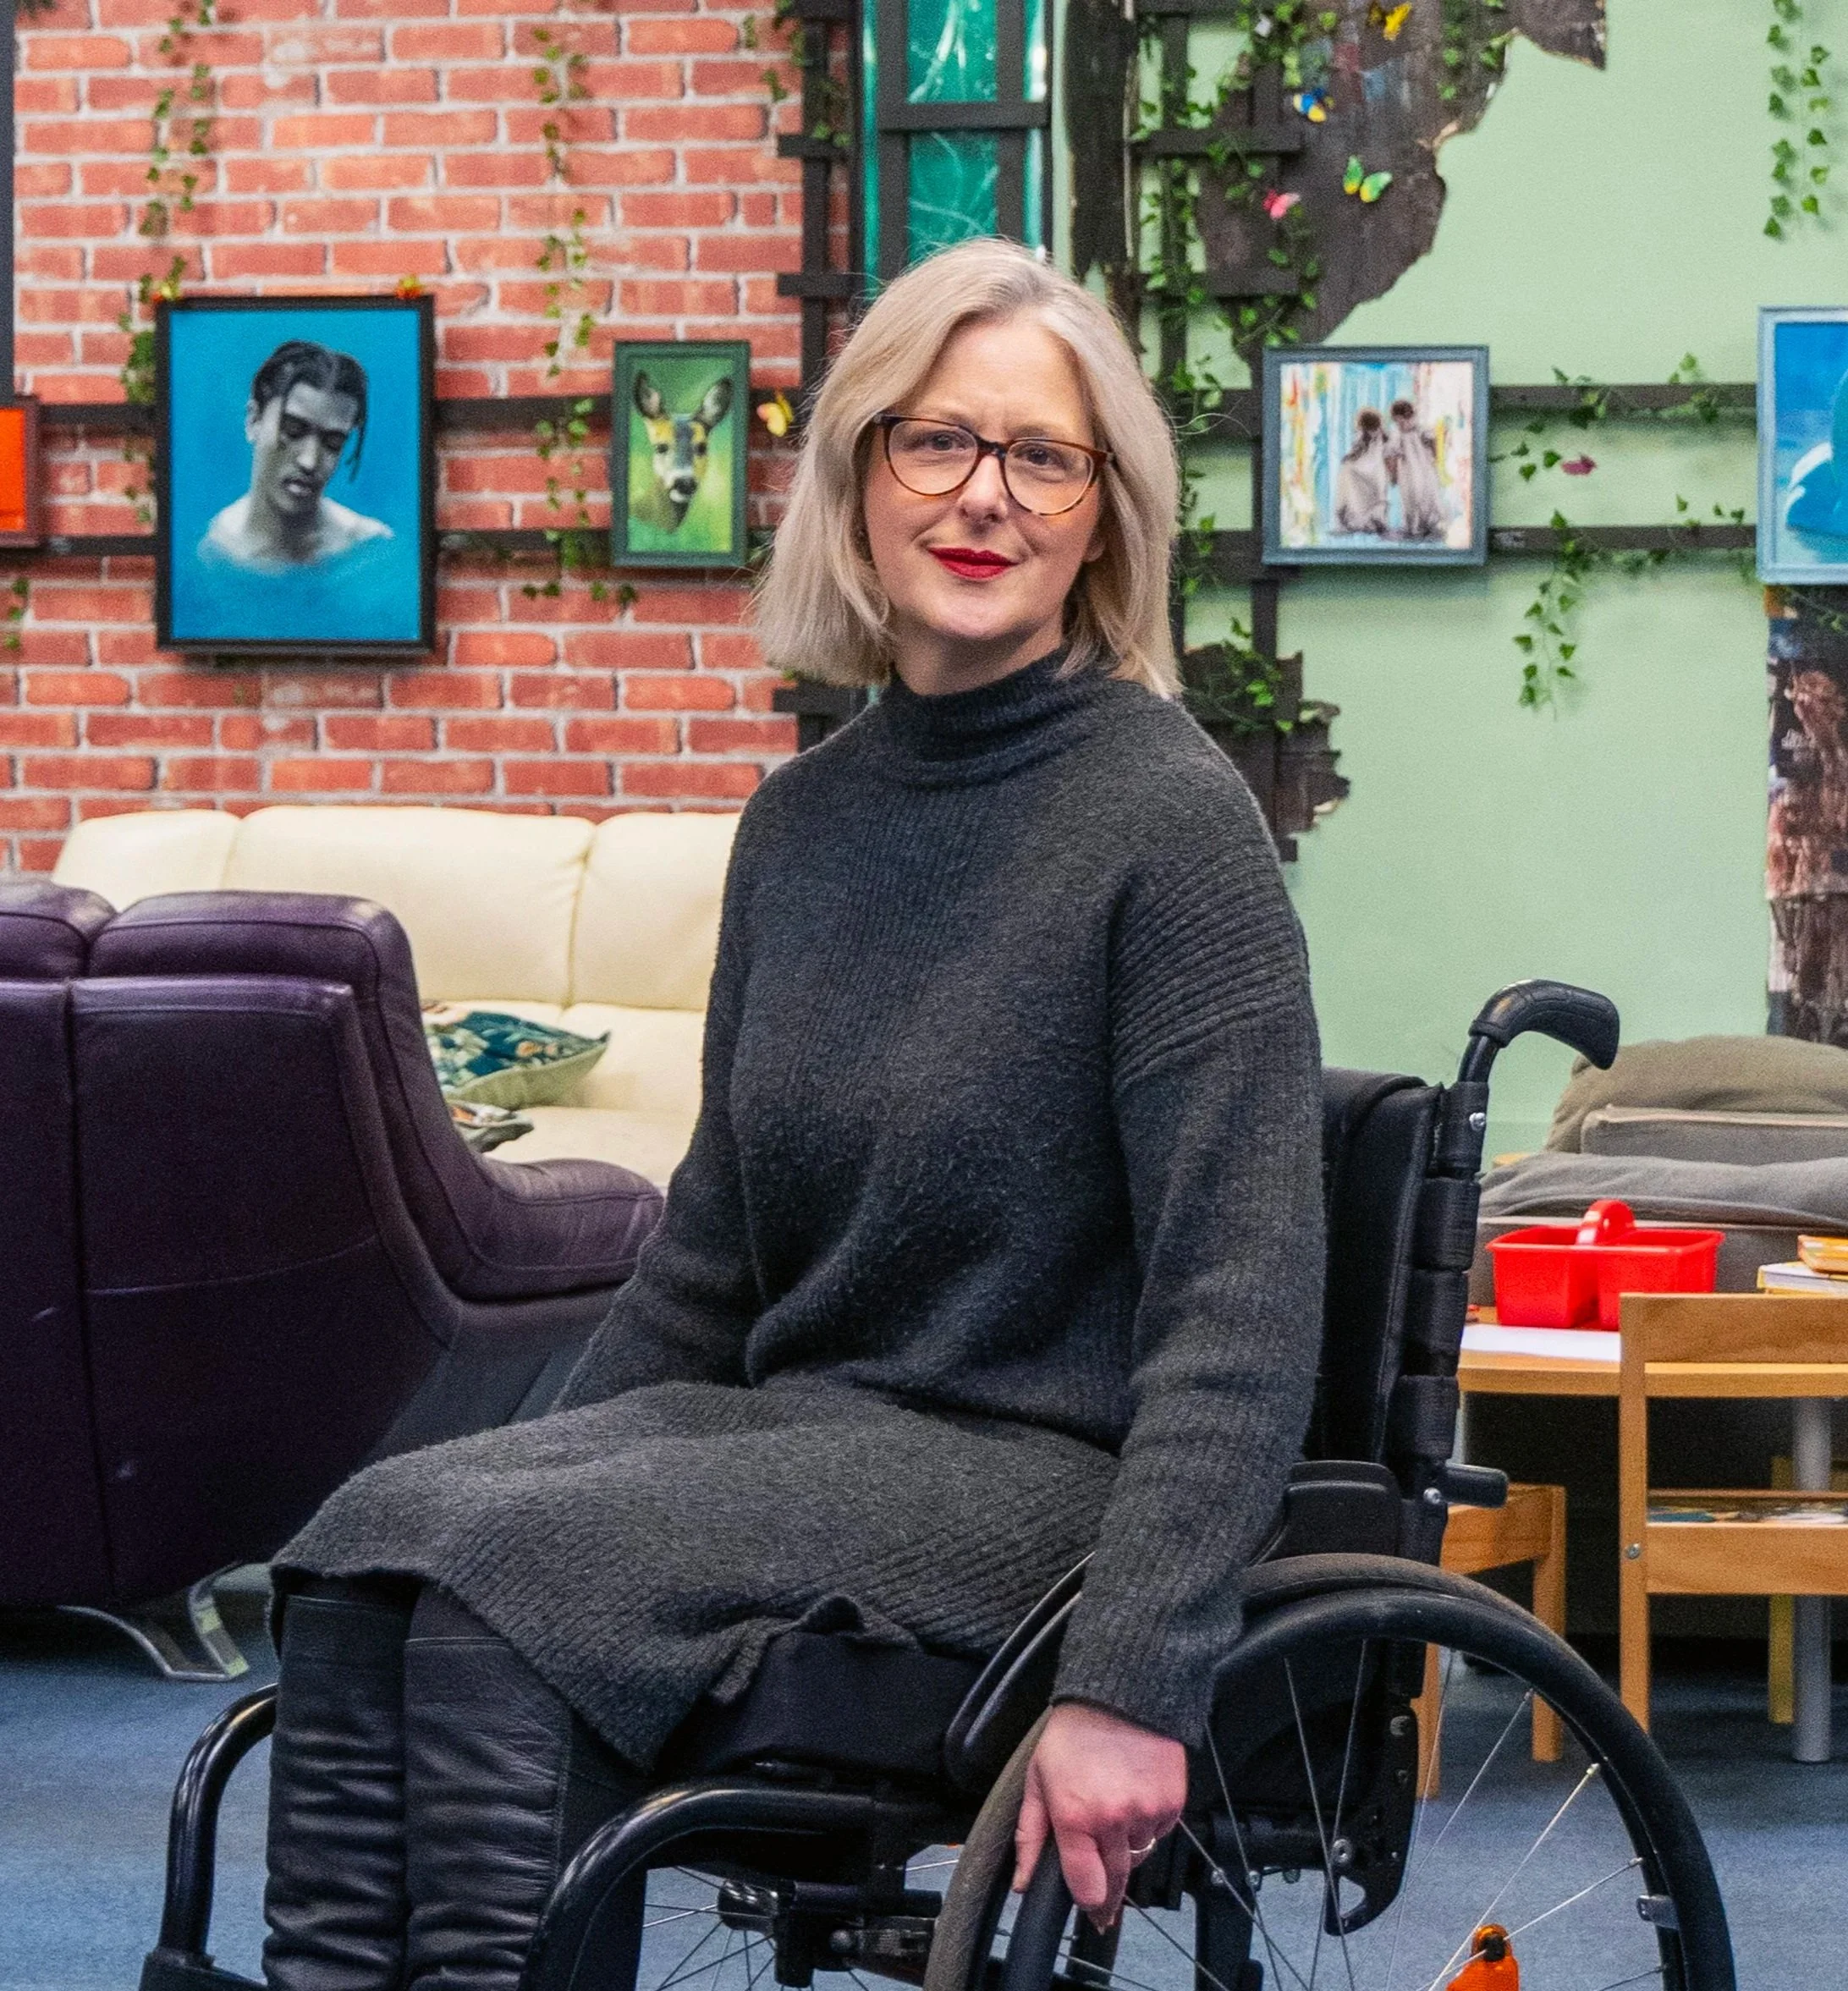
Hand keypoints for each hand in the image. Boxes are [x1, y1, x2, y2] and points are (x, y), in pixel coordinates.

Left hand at [1012, 1702, 1187, 1931]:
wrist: (1121, 1694)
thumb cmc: (1073, 1735)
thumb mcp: (1039, 1780)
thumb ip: (1030, 1836)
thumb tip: (1022, 1883)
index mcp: (1075, 1818)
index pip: (1087, 1889)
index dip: (1087, 1902)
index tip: (1088, 1904)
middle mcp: (1114, 1821)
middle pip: (1117, 1881)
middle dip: (1108, 1884)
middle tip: (1103, 1882)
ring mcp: (1146, 1813)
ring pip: (1139, 1856)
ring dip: (1126, 1847)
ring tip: (1114, 1813)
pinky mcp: (1172, 1803)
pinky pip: (1159, 1834)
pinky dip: (1148, 1826)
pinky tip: (1134, 1798)